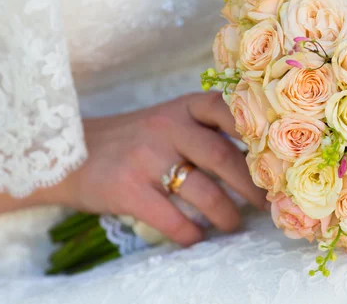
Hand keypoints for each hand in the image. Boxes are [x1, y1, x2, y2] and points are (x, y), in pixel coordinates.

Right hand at [45, 92, 266, 245]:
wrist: (69, 152)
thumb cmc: (132, 138)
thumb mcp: (167, 118)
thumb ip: (203, 128)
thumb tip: (257, 155)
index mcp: (182, 108)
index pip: (228, 111)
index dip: (257, 134)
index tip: (278, 158)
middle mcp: (167, 128)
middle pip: (224, 158)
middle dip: (252, 187)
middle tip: (267, 204)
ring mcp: (147, 158)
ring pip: (204, 192)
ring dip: (227, 215)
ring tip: (234, 224)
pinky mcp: (128, 190)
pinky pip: (173, 219)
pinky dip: (192, 234)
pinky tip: (198, 238)